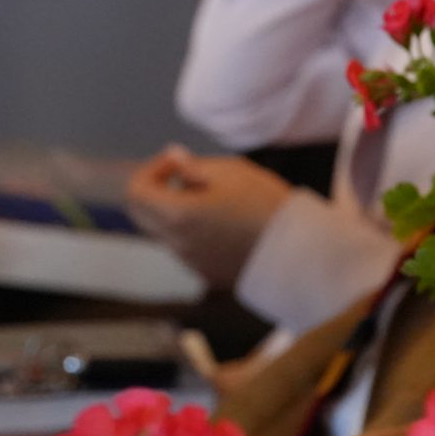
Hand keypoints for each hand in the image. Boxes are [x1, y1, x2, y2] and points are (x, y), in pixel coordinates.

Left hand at [124, 147, 292, 289]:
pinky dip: (192, 232)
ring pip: (165, 232)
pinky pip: (187, 249)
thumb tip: (175, 161)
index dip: (151, 170)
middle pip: (142, 215)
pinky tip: (225, 224)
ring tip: (214, 200)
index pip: (136, 191)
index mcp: (177, 215)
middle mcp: (176, 243)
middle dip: (156, 191)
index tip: (175, 161)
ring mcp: (191, 262)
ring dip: (175, 212)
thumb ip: (194, 166)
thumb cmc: (266, 206)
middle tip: (185, 176)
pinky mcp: (207, 274)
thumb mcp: (231, 171)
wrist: (298, 251)